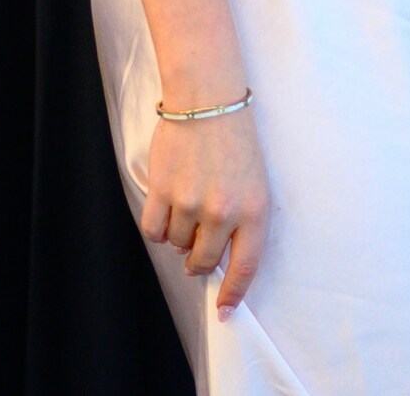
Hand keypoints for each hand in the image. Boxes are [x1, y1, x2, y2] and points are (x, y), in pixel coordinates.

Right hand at [143, 107, 270, 315]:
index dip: (233, 294)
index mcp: (255, 211)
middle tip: (196, 244)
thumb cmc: (235, 139)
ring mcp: (191, 203)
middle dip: (198, 260)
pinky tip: (166, 206)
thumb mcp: (255, 182)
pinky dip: (157, 226)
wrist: (208, 99)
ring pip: (176, 245)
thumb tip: (217, 258)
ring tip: (186, 202)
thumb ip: (243, 221)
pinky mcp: (163, 191)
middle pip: (203, 261)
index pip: (245, 268)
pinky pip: (153, 231)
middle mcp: (224, 212)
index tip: (224, 311)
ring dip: (179, 233)